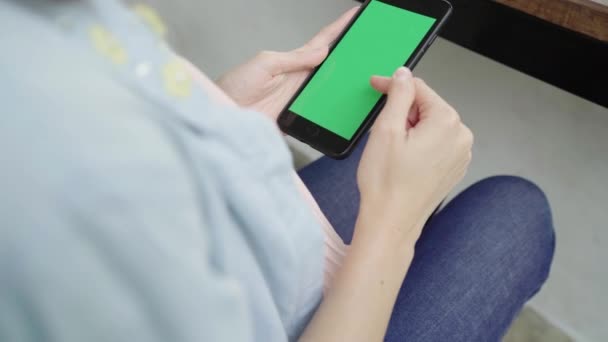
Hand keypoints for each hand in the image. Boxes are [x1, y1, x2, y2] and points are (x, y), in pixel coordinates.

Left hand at [216, 7, 358, 119]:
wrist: (223, 118)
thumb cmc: (234, 88)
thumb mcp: (264, 64)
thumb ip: (293, 59)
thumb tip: (321, 52)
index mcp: (292, 62)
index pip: (322, 41)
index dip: (340, 27)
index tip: (357, 14)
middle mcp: (299, 80)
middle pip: (333, 65)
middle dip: (353, 53)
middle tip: (372, 42)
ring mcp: (300, 100)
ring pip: (331, 89)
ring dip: (348, 82)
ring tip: (367, 71)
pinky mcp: (299, 119)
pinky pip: (322, 114)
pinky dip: (336, 110)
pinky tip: (348, 108)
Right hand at [356, 67, 472, 244]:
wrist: (391, 222)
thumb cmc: (387, 183)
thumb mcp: (386, 129)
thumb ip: (398, 95)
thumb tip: (403, 75)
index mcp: (447, 122)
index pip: (418, 88)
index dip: (392, 85)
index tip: (375, 86)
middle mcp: (461, 137)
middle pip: (426, 107)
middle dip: (402, 112)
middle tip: (381, 131)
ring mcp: (460, 154)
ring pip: (430, 125)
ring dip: (409, 128)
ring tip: (391, 150)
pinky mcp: (453, 168)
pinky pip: (435, 143)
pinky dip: (418, 144)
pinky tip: (402, 160)